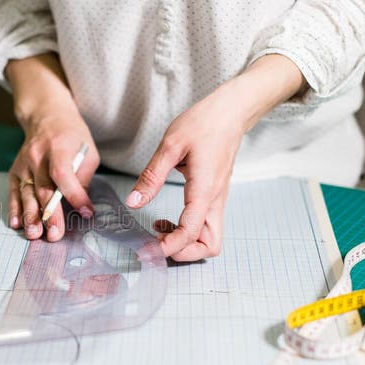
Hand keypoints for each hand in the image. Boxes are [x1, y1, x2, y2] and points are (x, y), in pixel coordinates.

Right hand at [9, 107, 98, 241]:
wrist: (46, 117)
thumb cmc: (72, 136)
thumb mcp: (87, 151)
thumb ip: (84, 177)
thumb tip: (81, 205)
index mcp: (58, 147)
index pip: (63, 174)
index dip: (74, 195)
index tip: (86, 211)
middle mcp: (37, 155)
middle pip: (43, 189)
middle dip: (50, 214)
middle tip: (55, 235)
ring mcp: (24, 163)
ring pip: (27, 193)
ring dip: (30, 216)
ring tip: (34, 234)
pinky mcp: (15, 171)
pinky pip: (14, 192)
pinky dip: (14, 209)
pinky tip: (16, 223)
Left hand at [126, 89, 242, 260]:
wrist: (230, 112)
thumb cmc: (204, 123)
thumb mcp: (171, 146)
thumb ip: (151, 176)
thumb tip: (134, 202)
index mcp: (204, 190)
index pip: (190, 232)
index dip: (169, 247)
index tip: (148, 249)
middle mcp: (215, 200)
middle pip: (210, 246)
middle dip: (185, 253)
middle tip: (158, 244)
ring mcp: (217, 199)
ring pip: (210, 238)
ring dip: (186, 243)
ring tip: (159, 232)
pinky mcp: (214, 195)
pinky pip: (205, 224)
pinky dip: (188, 231)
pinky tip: (166, 219)